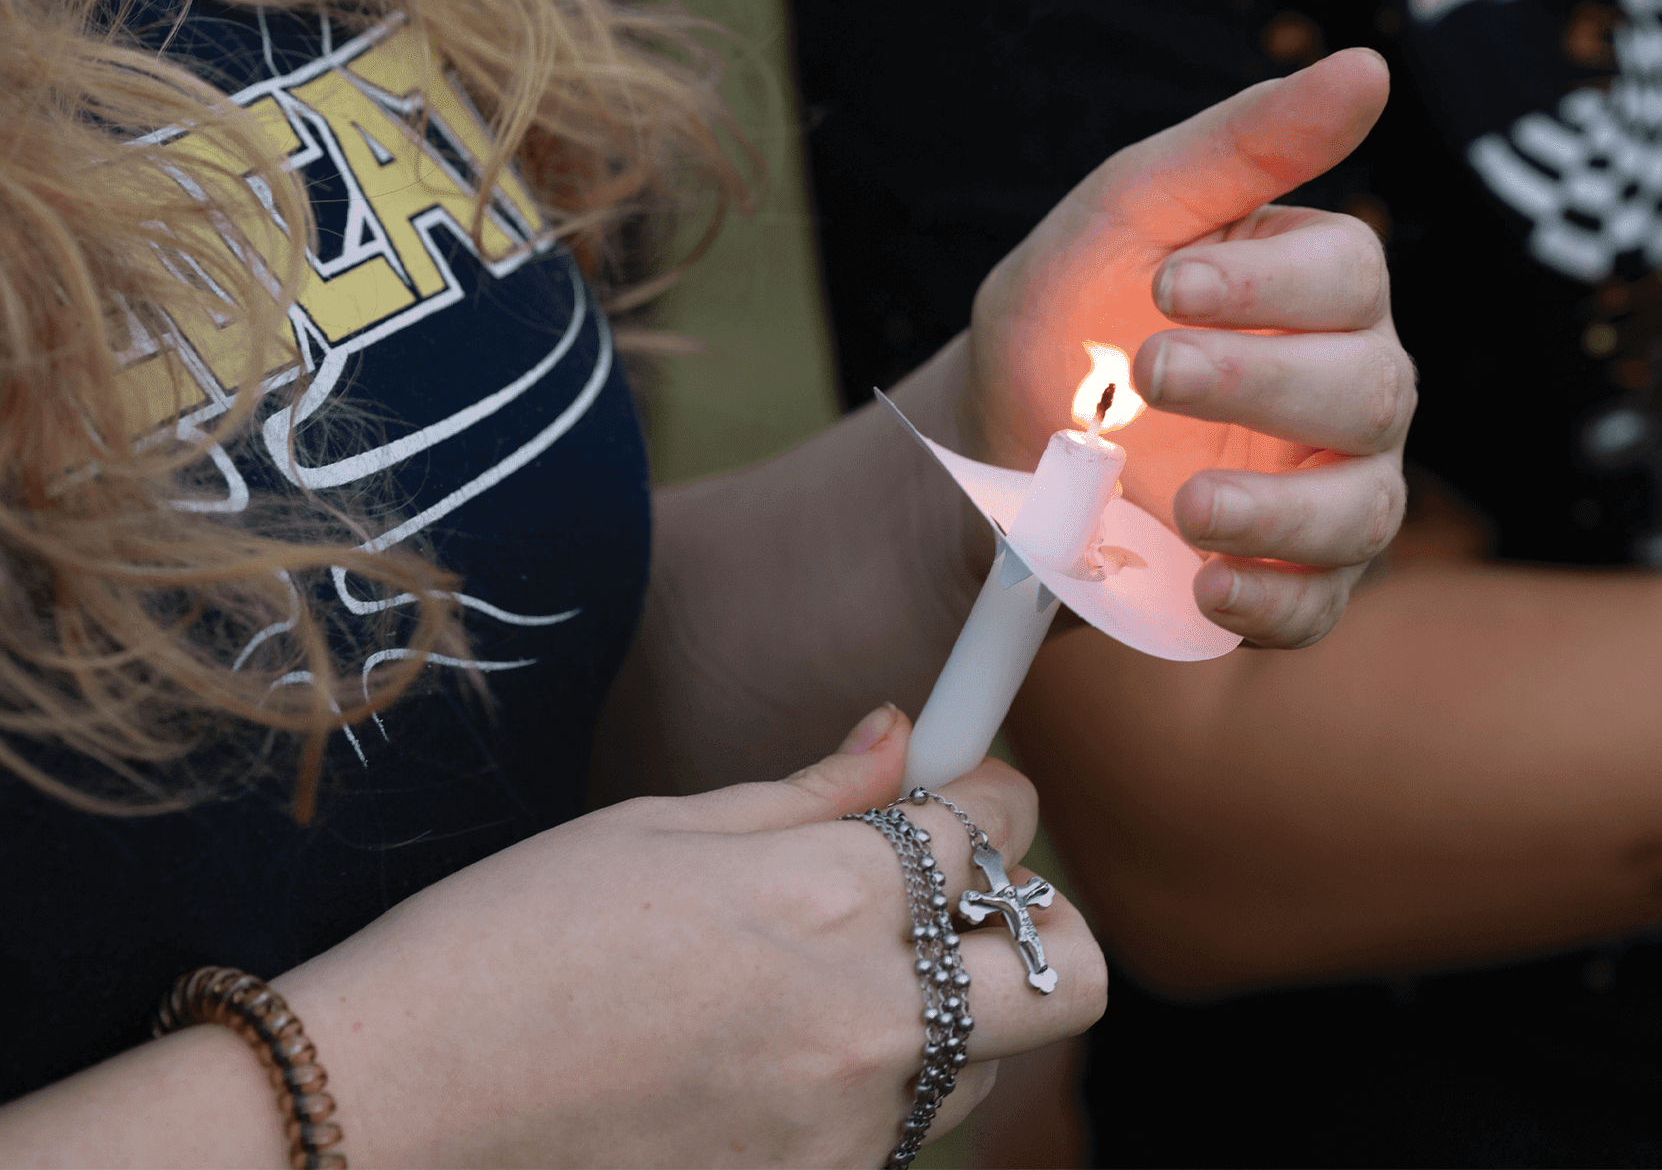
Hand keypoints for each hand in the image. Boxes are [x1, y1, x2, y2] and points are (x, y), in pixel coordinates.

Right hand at [276, 707, 1104, 1166]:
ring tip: (821, 992)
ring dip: (947, 1018)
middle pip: (1068, 972)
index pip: (993, 829)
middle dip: (1038, 923)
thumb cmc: (500, 949)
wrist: (392, 1112)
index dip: (993, 794)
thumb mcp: (651, 833)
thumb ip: (806, 794)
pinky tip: (765, 1067)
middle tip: (959, 904)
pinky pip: (896, 1139)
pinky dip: (868, 1096)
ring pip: (985, 1066)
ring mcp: (844, 1133)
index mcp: (823, 897)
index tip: (974, 789)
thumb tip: (895, 733)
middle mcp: (865, 1023)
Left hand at [965, 49, 1411, 647]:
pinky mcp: (1291, 583)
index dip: (1269, 284)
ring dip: (1277, 514)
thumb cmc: (1074, 314)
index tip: (1169, 285)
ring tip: (1182, 505)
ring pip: (1361, 509)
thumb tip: (1368, 66)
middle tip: (1151, 373)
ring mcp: (1327, 492)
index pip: (1350, 276)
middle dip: (1260, 384)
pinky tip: (1204, 584)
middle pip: (1369, 390)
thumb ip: (1243, 143)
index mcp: (1317, 289)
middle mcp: (1347, 387)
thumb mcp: (1128, 210)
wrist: (999, 447)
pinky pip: (1317, 607)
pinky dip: (1269, 605)